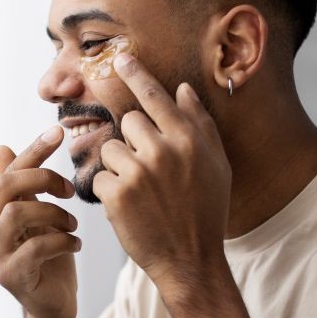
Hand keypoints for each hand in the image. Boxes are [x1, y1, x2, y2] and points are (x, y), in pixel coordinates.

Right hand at [0, 126, 79, 317]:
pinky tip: (76, 245)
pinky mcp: (11, 276)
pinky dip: (62, 241)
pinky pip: (35, 248)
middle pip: (5, 187)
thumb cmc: (49, 259)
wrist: (52, 307)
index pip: (8, 171)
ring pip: (17, 214)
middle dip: (41, 179)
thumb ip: (23, 186)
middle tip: (69, 190)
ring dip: (53, 214)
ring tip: (74, 225)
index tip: (58, 131)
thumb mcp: (40, 216)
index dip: (32, 150)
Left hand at [92, 54, 231, 288]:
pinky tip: (131, 209)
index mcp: (189, 140)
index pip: (155, 96)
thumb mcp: (215, 165)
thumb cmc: (205, 212)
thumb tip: (182, 89)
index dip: (136, 75)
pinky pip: (101, 178)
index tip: (119, 57)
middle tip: (149, 173)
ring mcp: (138, 172)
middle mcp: (164, 150)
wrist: (190, 260)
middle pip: (128, 123)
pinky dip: (110, 193)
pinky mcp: (117, 194)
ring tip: (141, 194)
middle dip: (132, 143)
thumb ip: (199, 124)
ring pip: (110, 150)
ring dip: (118, 168)